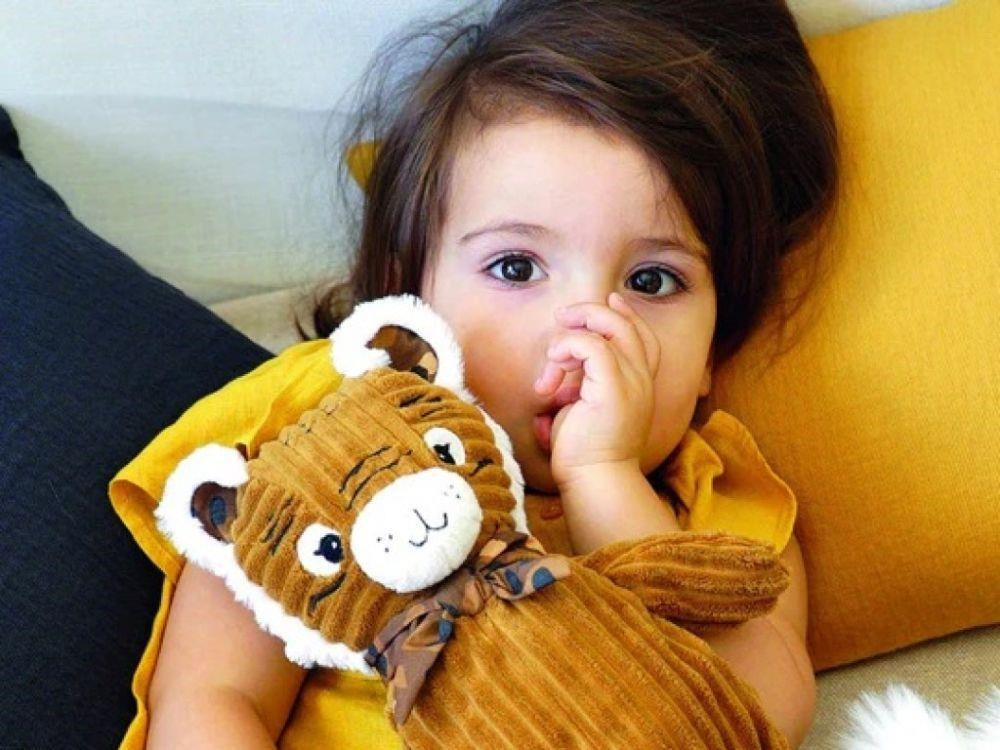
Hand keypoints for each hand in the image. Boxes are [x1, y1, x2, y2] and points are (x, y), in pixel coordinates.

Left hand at [533, 292, 660, 488]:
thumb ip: (580, 384)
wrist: (594, 480)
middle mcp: (641, 380)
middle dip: (592, 312)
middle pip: (627, 325)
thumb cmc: (583, 453)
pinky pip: (592, 346)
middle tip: (564, 317)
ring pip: (611, 328)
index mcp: (639, 385)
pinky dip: (568, 347)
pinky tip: (554, 366)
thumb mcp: (582, 409)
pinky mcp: (614, 389)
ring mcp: (631, 383)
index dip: (625, 314)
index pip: (642, 337)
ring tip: (553, 354)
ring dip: (574, 331)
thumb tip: (556, 374)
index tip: (606, 301)